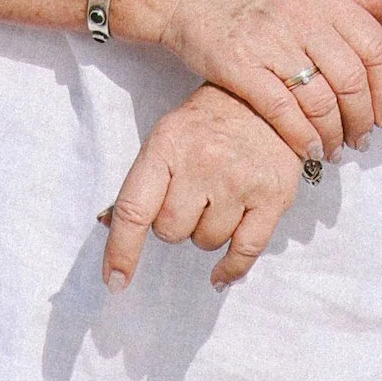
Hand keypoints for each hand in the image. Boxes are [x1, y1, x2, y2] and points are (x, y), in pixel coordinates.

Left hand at [100, 86, 302, 289]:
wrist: (268, 100)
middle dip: (175, 224)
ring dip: (206, 233)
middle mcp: (203, 161)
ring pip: (206, 242)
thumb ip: (140, 183)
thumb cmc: (208, 123)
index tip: (114, 280)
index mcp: (168, 145)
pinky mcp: (273, 196)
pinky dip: (231, 268)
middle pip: (171, 231)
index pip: (135, 209)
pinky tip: (221, 273)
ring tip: (218, 201)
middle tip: (192, 198)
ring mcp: (240, 180)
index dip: (121, 250)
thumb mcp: (167, 138)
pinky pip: (245, 251)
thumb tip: (108, 224)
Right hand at [127, 0, 381, 162]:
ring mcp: (268, 39)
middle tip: (363, 140)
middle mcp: (300, 15)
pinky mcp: (237, 64)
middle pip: (351, 79)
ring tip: (335, 150)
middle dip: (363, 119)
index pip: (376, 47)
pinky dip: (300, 136)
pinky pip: (280, 109)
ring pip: (319, 99)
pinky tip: (308, 150)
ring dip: (333, 134)